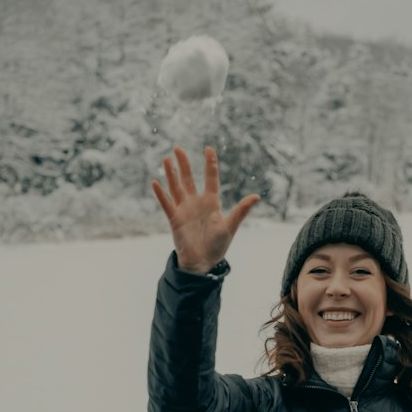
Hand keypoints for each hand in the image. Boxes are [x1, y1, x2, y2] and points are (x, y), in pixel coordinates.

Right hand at [151, 145, 259, 270]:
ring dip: (171, 174)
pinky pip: (166, 204)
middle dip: (184, 163)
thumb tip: (256, 196)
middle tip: (178, 148)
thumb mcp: (230, 226)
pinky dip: (161, 194)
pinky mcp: (174, 219)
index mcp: (211, 202)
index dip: (210, 163)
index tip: (208, 148)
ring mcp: (184, 210)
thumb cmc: (218, 246)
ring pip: (176, 187)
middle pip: (189, 178)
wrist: (202, 263)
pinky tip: (155, 182)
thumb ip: (241, 210)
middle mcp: (196, 203)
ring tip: (167, 159)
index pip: (211, 178)